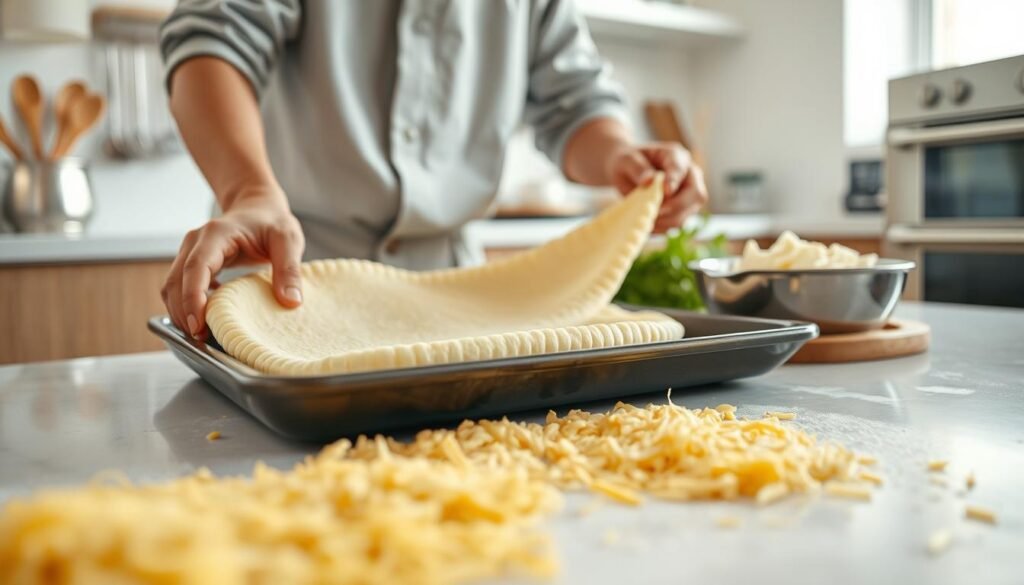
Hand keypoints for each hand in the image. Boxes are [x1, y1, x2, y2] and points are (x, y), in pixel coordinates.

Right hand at [161, 187, 304, 339]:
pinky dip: (186, 307)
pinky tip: (205, 321)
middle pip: (176, 282)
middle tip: (202, 341)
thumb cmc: (271, 221)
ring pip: (172, 287)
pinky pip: (179, 288)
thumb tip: (291, 302)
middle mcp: (195, 242)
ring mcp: (189, 252)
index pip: (195, 269)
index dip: (193, 299)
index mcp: (216, 234)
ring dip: (182, 313)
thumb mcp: (288, 240)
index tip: (198, 325)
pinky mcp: (191, 264)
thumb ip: (289, 269)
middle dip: (184, 313)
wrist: (257, 206)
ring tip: (202, 337)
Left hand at [606, 142, 708, 232]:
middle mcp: (689, 176)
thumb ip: (638, 168)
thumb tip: (649, 180)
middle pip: (696, 195)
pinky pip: (676, 224)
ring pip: (688, 214)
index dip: (674, 180)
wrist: (627, 173)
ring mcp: (688, 195)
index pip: (681, 168)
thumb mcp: (627, 160)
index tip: (666, 190)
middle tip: (655, 211)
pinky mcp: (682, 211)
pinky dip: (661, 227)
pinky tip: (646, 223)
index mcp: (676, 157)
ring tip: (645, 218)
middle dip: (675, 207)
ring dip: (667, 221)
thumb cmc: (628, 162)